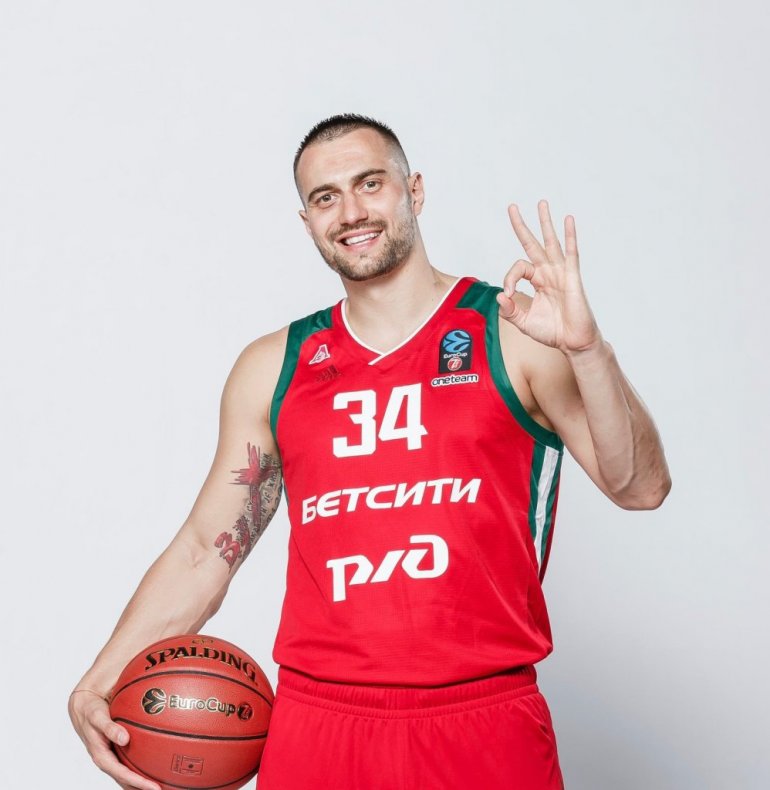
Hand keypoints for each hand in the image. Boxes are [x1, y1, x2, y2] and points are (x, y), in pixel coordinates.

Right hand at [68, 688, 160, 789]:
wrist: (83, 705)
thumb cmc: (90, 711)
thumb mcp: (97, 717)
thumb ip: (110, 728)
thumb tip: (124, 739)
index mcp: (101, 756)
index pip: (121, 774)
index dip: (137, 782)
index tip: (153, 787)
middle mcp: (107, 759)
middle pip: (126, 779)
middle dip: (141, 787)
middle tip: (162, 789)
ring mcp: (112, 755)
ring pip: (128, 773)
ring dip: (141, 781)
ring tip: (161, 784)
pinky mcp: (116, 749)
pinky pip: (129, 760)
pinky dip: (141, 765)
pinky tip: (155, 763)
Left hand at [496, 200, 600, 353]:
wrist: (573, 342)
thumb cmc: (553, 332)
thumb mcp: (524, 322)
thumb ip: (510, 311)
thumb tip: (499, 296)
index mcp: (536, 281)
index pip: (517, 268)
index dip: (509, 278)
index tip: (509, 295)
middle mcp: (547, 273)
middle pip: (532, 243)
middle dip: (521, 225)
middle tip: (511, 206)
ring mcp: (560, 273)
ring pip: (551, 242)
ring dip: (545, 222)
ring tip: (541, 203)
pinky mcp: (572, 277)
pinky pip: (571, 253)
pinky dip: (570, 236)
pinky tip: (568, 219)